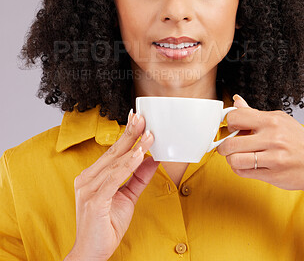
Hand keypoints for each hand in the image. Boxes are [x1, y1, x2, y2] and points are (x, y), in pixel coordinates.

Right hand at [66, 110, 159, 260]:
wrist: (92, 253)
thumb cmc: (106, 225)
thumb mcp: (128, 196)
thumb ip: (139, 177)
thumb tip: (153, 159)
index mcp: (93, 176)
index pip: (113, 151)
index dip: (126, 134)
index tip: (137, 120)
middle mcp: (88, 178)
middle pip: (113, 151)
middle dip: (130, 133)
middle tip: (142, 117)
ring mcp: (89, 189)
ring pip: (115, 162)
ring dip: (134, 147)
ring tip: (149, 135)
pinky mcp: (94, 200)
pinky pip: (114, 178)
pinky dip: (128, 165)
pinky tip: (140, 154)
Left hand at [217, 94, 303, 192]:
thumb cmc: (297, 142)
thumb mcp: (280, 120)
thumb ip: (254, 113)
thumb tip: (236, 100)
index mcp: (272, 121)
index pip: (235, 117)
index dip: (229, 124)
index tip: (231, 129)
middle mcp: (273, 138)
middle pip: (230, 143)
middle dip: (223, 146)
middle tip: (227, 147)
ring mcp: (273, 158)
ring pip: (234, 160)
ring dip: (230, 160)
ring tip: (236, 157)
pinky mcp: (272, 175)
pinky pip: (243, 172)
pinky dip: (239, 169)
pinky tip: (246, 165)